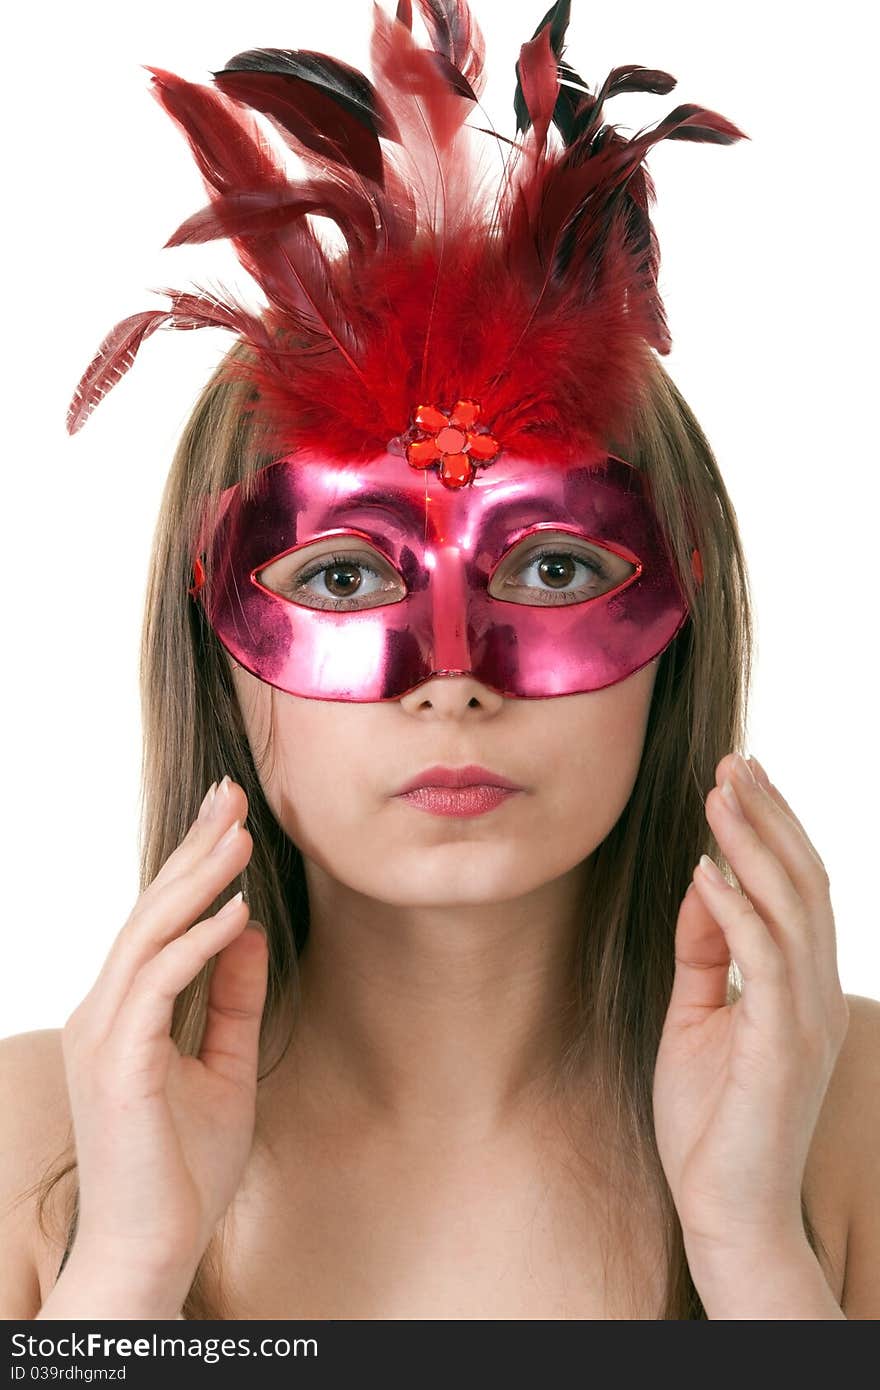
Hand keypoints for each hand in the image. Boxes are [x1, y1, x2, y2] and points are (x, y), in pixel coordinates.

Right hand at [60, 776, 267, 1286]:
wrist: (153, 1253)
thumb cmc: (183, 1170)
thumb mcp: (224, 1066)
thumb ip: (231, 998)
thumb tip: (247, 926)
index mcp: (122, 1012)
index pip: (156, 920)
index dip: (191, 864)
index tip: (229, 815)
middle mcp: (102, 1013)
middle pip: (148, 911)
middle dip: (194, 849)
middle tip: (233, 794)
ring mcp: (104, 1037)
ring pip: (149, 936)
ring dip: (198, 882)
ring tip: (241, 836)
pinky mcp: (118, 1066)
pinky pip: (158, 986)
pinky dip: (198, 945)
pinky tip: (235, 912)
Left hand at [652, 753, 848, 1263]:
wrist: (726, 1209)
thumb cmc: (711, 1120)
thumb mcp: (696, 1016)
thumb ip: (705, 951)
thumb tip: (704, 880)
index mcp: (801, 986)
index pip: (798, 889)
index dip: (773, 829)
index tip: (737, 776)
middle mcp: (815, 994)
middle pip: (803, 883)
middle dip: (768, 816)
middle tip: (732, 761)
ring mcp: (806, 1019)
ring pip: (791, 908)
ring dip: (752, 844)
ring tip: (718, 794)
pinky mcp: (782, 1046)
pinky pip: (764, 960)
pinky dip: (736, 908)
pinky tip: (705, 871)